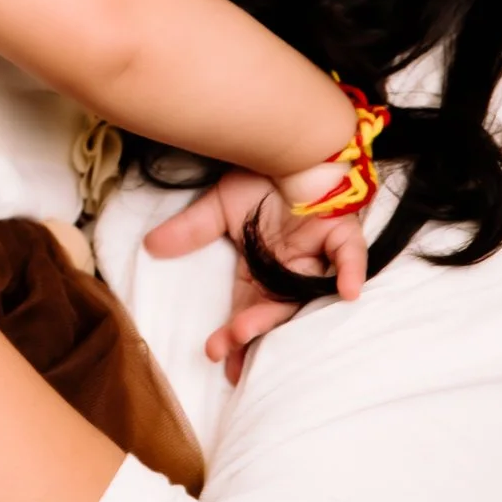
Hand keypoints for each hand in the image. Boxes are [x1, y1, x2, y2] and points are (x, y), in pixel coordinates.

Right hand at [143, 169, 368, 382]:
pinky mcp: (340, 232)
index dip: (234, 335)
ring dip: (281, 313)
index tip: (216, 354)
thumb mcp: (220, 206)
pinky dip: (350, 272)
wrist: (294, 147)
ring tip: (249, 330)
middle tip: (229, 346)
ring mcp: (316, 254)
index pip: (248, 310)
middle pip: (274, 308)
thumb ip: (191, 229)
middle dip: (250, 330)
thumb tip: (151, 246)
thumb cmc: (262, 179)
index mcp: (264, 269)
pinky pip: (350, 256)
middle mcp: (290, 269)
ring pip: (304, 291)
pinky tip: (348, 293)